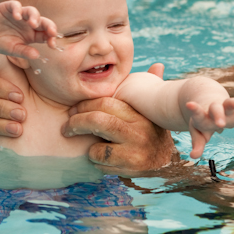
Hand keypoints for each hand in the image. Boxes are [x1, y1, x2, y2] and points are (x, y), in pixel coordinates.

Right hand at [0, 0, 57, 60]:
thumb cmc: (0, 42)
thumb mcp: (12, 49)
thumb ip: (23, 51)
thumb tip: (36, 55)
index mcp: (32, 34)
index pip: (46, 34)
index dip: (51, 38)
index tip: (52, 44)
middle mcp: (28, 23)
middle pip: (43, 21)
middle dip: (49, 26)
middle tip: (52, 32)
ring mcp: (19, 14)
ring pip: (31, 11)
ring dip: (34, 16)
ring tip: (33, 23)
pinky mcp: (8, 7)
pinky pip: (15, 5)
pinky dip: (17, 9)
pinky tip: (17, 16)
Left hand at [63, 64, 177, 170]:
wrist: (167, 162)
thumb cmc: (151, 132)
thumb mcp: (151, 110)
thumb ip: (150, 87)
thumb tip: (157, 65)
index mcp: (139, 113)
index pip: (106, 102)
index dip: (85, 104)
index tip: (73, 109)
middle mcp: (139, 131)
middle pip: (99, 121)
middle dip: (77, 122)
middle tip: (66, 127)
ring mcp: (135, 151)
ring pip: (98, 147)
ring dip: (88, 146)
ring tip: (89, 145)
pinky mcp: (131, 168)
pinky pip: (102, 164)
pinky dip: (96, 161)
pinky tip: (101, 158)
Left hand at [184, 98, 233, 158]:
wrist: (209, 102)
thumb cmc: (203, 122)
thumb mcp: (198, 132)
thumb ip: (197, 144)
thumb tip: (193, 156)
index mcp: (203, 117)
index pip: (198, 114)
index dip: (194, 110)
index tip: (189, 104)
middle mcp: (214, 111)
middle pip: (216, 109)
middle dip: (218, 116)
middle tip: (220, 125)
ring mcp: (226, 109)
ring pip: (230, 103)